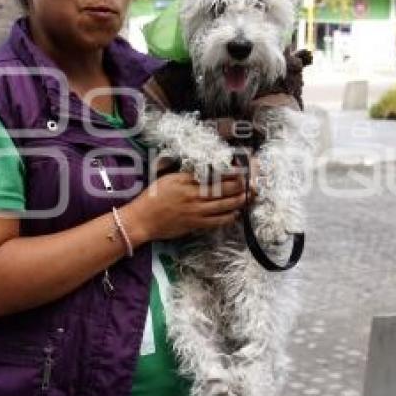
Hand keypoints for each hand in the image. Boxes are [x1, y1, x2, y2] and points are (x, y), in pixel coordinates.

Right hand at [121, 172, 246, 242]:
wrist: (143, 219)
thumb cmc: (153, 197)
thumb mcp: (169, 178)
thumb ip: (187, 174)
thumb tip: (204, 170)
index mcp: (188, 181)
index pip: (215, 175)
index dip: (231, 173)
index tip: (242, 170)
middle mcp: (194, 195)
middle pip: (224, 190)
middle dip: (241, 187)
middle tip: (253, 185)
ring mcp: (196, 211)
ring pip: (224, 206)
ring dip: (239, 201)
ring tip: (249, 198)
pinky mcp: (195, 225)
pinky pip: (217, 221)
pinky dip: (228, 217)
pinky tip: (235, 214)